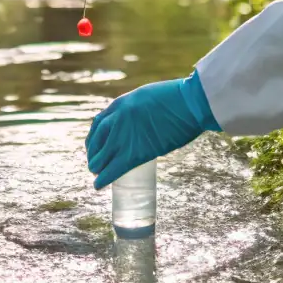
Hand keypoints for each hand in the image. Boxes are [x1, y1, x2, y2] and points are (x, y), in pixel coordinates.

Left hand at [85, 73, 220, 188]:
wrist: (188, 103)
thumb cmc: (177, 98)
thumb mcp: (147, 97)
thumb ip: (137, 109)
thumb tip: (141, 123)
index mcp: (120, 104)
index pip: (98, 124)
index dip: (94, 138)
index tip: (95, 146)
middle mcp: (116, 120)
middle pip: (96, 143)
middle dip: (94, 155)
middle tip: (96, 163)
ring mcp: (123, 137)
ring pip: (100, 158)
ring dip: (97, 168)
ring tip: (98, 175)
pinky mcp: (135, 153)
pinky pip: (113, 170)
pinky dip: (104, 179)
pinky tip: (99, 186)